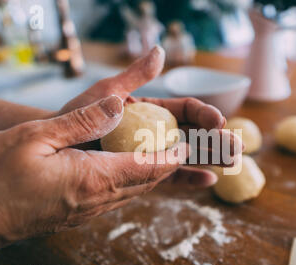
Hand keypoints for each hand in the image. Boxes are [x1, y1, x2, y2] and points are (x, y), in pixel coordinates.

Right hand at [0, 95, 188, 264]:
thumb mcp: (35, 136)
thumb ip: (81, 121)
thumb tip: (118, 106)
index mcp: (91, 179)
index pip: (146, 167)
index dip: (171, 157)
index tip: (188, 146)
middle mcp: (95, 200)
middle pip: (144, 183)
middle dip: (169, 167)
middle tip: (186, 149)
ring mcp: (85, 212)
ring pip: (131, 192)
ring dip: (151, 176)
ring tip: (165, 158)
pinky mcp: (75, 215)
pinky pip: (114, 198)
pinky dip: (130, 183)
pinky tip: (127, 171)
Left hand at [58, 46, 241, 184]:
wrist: (58, 146)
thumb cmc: (78, 115)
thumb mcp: (107, 91)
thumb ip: (135, 75)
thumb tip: (160, 51)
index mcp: (151, 109)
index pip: (185, 111)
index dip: (204, 114)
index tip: (219, 121)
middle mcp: (155, 131)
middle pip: (193, 134)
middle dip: (216, 139)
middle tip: (238, 146)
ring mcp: (152, 153)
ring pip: (186, 156)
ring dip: (210, 158)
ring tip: (232, 163)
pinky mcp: (144, 172)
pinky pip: (169, 176)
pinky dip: (188, 178)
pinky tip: (208, 181)